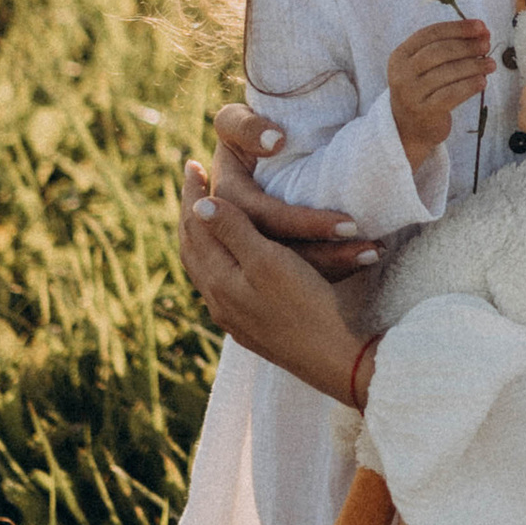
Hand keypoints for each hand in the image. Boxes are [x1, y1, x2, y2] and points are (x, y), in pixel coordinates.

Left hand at [178, 180, 368, 398]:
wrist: (335, 360)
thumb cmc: (305, 305)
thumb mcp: (268, 262)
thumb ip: (233, 233)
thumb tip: (199, 206)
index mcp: (219, 279)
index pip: (193, 228)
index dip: (191, 194)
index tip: (192, 164)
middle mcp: (218, 299)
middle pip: (192, 248)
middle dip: (190, 213)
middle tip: (192, 181)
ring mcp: (234, 316)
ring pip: (205, 267)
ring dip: (202, 236)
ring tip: (204, 214)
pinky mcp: (252, 327)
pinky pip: (221, 283)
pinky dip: (217, 257)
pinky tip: (230, 257)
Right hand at [207, 102, 380, 279]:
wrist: (260, 140)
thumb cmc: (248, 126)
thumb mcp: (236, 120)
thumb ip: (245, 126)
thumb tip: (274, 142)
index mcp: (226, 200)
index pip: (265, 218)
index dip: (304, 224)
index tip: (349, 224)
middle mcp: (237, 228)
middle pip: (281, 253)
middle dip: (327, 254)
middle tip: (371, 249)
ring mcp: (256, 243)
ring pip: (294, 267)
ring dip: (337, 263)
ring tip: (375, 253)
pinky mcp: (276, 249)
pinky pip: (303, 269)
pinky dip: (336, 265)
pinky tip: (366, 258)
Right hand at [387, 14, 491, 165]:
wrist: (409, 129)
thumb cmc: (423, 91)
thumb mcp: (424, 67)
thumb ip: (448, 48)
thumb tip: (482, 33)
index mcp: (400, 55)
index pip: (430, 33)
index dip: (458, 27)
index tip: (481, 26)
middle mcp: (402, 73)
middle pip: (439, 51)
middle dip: (467, 45)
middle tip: (487, 44)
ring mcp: (411, 93)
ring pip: (447, 72)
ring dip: (473, 65)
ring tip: (490, 64)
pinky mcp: (424, 112)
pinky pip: (452, 94)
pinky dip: (470, 85)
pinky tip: (482, 81)